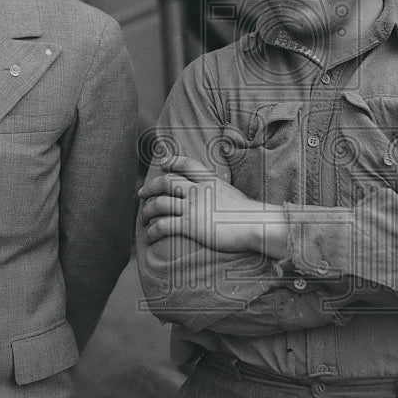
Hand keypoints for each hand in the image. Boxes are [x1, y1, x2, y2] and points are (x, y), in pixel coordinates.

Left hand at [138, 154, 287, 255]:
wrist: (255, 224)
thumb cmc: (250, 214)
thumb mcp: (234, 194)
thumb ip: (220, 193)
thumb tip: (219, 197)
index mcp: (210, 181)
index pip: (187, 164)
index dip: (172, 161)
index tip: (163, 162)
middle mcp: (198, 190)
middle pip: (166, 182)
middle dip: (150, 187)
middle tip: (141, 193)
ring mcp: (192, 207)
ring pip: (159, 203)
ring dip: (147, 211)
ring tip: (143, 218)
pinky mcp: (189, 225)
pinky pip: (162, 225)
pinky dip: (152, 231)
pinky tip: (150, 236)